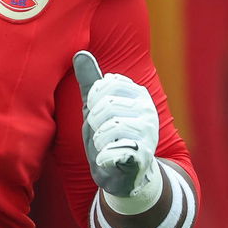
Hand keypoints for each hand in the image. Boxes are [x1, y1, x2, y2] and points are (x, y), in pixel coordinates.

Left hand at [72, 50, 161, 210]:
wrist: (125, 175)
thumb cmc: (109, 136)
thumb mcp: (97, 107)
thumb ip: (90, 82)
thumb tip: (80, 53)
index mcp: (138, 94)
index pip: (104, 84)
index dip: (93, 101)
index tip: (99, 113)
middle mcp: (147, 110)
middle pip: (104, 106)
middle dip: (95, 123)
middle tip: (103, 133)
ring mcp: (147, 133)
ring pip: (106, 129)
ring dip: (99, 141)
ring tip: (108, 146)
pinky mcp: (143, 156)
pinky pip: (111, 151)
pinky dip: (104, 158)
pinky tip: (111, 160)